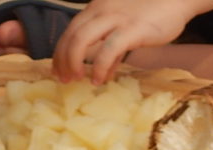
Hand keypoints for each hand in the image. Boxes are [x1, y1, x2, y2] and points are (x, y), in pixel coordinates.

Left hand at [51, 0, 192, 83]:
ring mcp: (116, 19)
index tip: (58, 71)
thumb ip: (111, 47)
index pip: (70, 30)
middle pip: (71, 36)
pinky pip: (108, 50)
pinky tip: (99, 80)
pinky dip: (99, 67)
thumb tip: (103, 73)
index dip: (60, 53)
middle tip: (63, 80)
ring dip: (74, 63)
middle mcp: (101, 10)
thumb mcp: (125, 26)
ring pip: (82, 40)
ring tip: (76, 80)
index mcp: (97, 7)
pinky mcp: (132, 29)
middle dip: (62, 61)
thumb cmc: (153, 11)